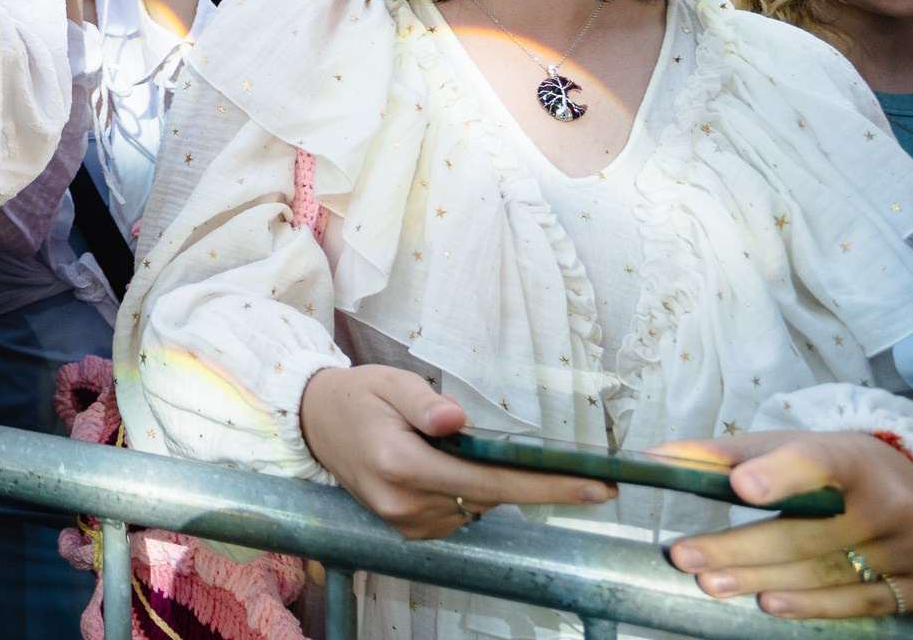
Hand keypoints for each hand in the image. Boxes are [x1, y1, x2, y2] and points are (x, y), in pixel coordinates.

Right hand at [298, 367, 612, 537]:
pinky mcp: (408, 529)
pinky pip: (460, 514)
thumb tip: (456, 420)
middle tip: (574, 468)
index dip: (546, 486)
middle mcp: (404, 501)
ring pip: (477, 506)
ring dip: (487, 481)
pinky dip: (468, 492)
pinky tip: (449, 468)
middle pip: (489, 495)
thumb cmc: (358, 397)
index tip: (596, 488)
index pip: (487, 480)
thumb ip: (425, 402)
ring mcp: (405, 521)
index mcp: (400, 462)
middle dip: (526, 478)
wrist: (316, 424)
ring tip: (462, 448)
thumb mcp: (389, 382)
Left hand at [664, 431, 912, 616]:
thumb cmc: (838, 468)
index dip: (780, 476)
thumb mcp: (789, 447)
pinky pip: (857, 602)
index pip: (815, 464)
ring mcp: (911, 549)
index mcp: (853, 459)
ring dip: (762, 581)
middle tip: (686, 556)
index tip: (741, 486)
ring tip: (711, 583)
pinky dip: (810, 605)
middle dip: (740, 549)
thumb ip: (726, 455)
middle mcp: (890, 504)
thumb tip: (656, 457)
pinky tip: (769, 603)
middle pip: (806, 534)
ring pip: (824, 573)